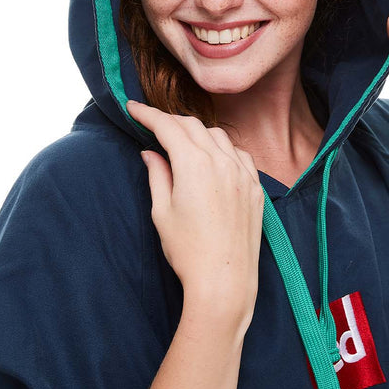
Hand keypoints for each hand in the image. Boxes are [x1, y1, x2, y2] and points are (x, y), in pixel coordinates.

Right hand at [126, 101, 263, 321]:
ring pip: (219, 136)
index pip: (168, 126)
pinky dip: (224, 148)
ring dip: (198, 132)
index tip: (132, 108)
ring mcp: (243, 173)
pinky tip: (215, 157)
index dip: (147, 114)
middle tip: (152, 124)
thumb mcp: (162, 211)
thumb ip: (157, 175)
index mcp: (194, 164)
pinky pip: (240, 154)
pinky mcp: (255, 188)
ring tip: (182, 140)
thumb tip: (150, 153)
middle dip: (170, 120)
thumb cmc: (187, 250)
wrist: (224, 280)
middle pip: (193, 126)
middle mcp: (222, 162)